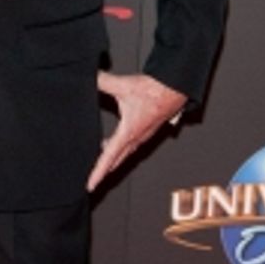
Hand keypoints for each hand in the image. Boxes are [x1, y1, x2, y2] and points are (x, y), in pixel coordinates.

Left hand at [87, 71, 185, 191]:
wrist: (175, 88)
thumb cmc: (154, 90)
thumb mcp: (124, 86)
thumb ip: (103, 81)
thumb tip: (89, 77)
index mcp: (128, 132)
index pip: (109, 157)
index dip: (98, 172)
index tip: (91, 185)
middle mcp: (136, 138)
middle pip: (116, 161)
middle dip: (104, 172)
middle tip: (93, 182)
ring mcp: (143, 135)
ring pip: (125, 153)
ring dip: (113, 160)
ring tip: (101, 164)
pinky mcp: (147, 130)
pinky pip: (131, 145)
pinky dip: (121, 149)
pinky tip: (115, 144)